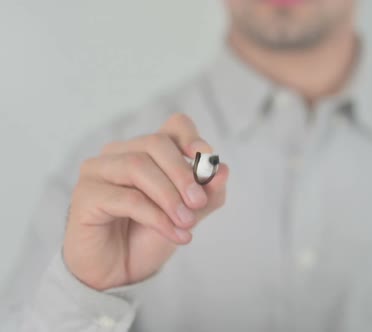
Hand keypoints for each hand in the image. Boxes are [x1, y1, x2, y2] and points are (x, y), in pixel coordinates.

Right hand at [63, 113, 228, 290]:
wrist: (119, 272)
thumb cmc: (150, 236)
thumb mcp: (189, 215)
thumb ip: (208, 194)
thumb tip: (223, 169)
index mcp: (147, 150)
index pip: (173, 125)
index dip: (191, 137)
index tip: (207, 158)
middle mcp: (119, 153)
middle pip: (156, 143)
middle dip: (183, 173)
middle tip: (199, 204)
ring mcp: (97, 171)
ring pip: (138, 167)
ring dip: (169, 197)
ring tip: (187, 223)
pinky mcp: (85, 195)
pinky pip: (126, 198)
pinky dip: (157, 217)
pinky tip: (175, 234)